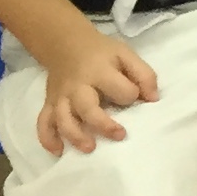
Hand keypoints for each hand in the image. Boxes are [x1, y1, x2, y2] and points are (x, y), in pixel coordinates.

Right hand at [34, 30, 157, 155]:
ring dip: (74, 136)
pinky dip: (47, 139)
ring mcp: (60, 96)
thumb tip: (153, 99)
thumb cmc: (101, 53)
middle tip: (120, 136)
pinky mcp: (49, 104)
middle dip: (103, 124)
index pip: (120, 89)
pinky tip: (58, 151)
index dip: (130, 95)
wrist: (65, 43)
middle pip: (86, 108)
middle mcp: (76, 86)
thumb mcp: (126, 54)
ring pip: (62, 119)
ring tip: (89, 148)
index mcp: (99, 71)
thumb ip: (144, 74)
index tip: (135, 97)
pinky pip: (43, 123)